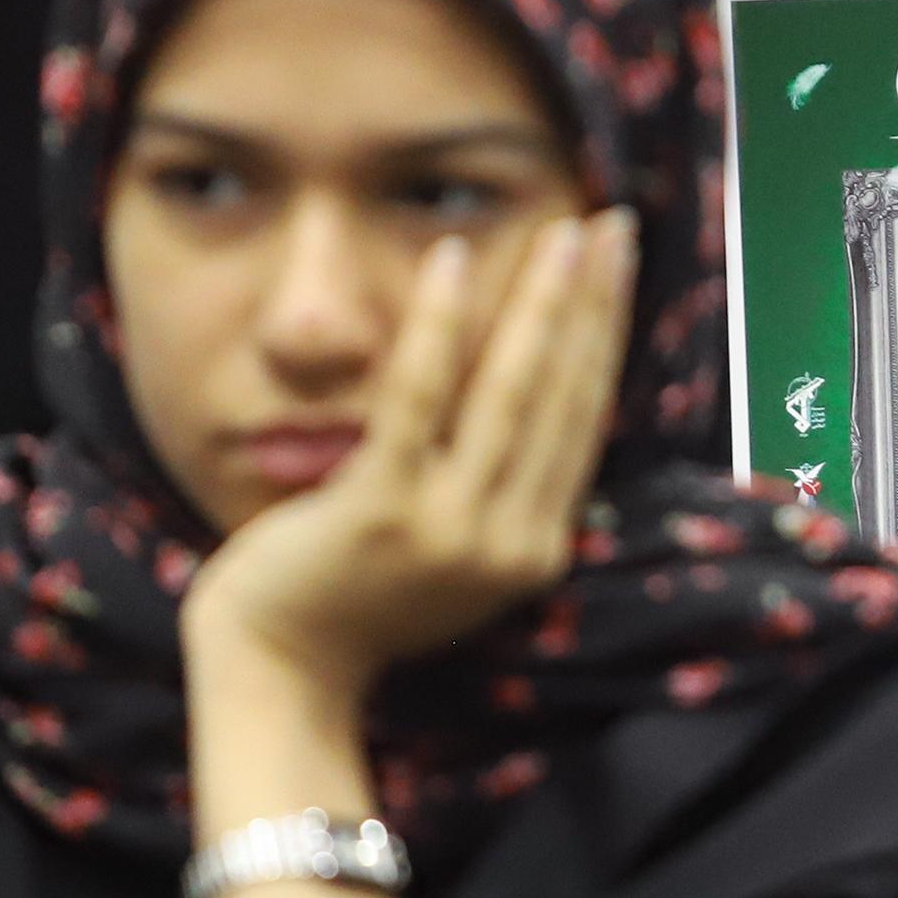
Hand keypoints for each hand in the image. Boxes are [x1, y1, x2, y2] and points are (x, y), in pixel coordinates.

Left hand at [181, 212, 635, 703]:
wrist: (278, 670)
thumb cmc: (353, 599)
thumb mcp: (452, 546)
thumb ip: (496, 485)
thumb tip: (535, 389)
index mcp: (536, 547)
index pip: (583, 419)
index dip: (607, 334)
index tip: (619, 266)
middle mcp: (509, 540)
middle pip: (565, 397)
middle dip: (595, 303)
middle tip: (614, 227)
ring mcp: (450, 528)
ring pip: (512, 392)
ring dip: (543, 302)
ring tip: (562, 234)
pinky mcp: (382, 511)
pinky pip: (419, 399)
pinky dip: (439, 323)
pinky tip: (452, 259)